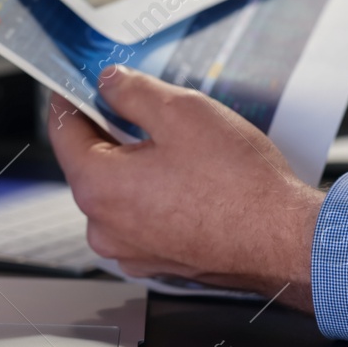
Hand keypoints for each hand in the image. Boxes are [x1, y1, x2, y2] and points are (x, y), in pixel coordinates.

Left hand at [47, 67, 324, 309]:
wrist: (284, 240)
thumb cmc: (239, 185)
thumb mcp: (182, 112)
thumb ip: (133, 92)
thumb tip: (109, 84)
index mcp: (98, 186)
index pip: (63, 131)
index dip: (71, 99)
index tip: (78, 84)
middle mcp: (104, 226)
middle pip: (91, 163)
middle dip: (111, 132)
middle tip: (144, 107)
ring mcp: (130, 250)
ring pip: (119, 193)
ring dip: (137, 166)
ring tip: (179, 146)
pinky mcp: (158, 262)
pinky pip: (143, 218)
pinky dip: (157, 196)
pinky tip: (191, 179)